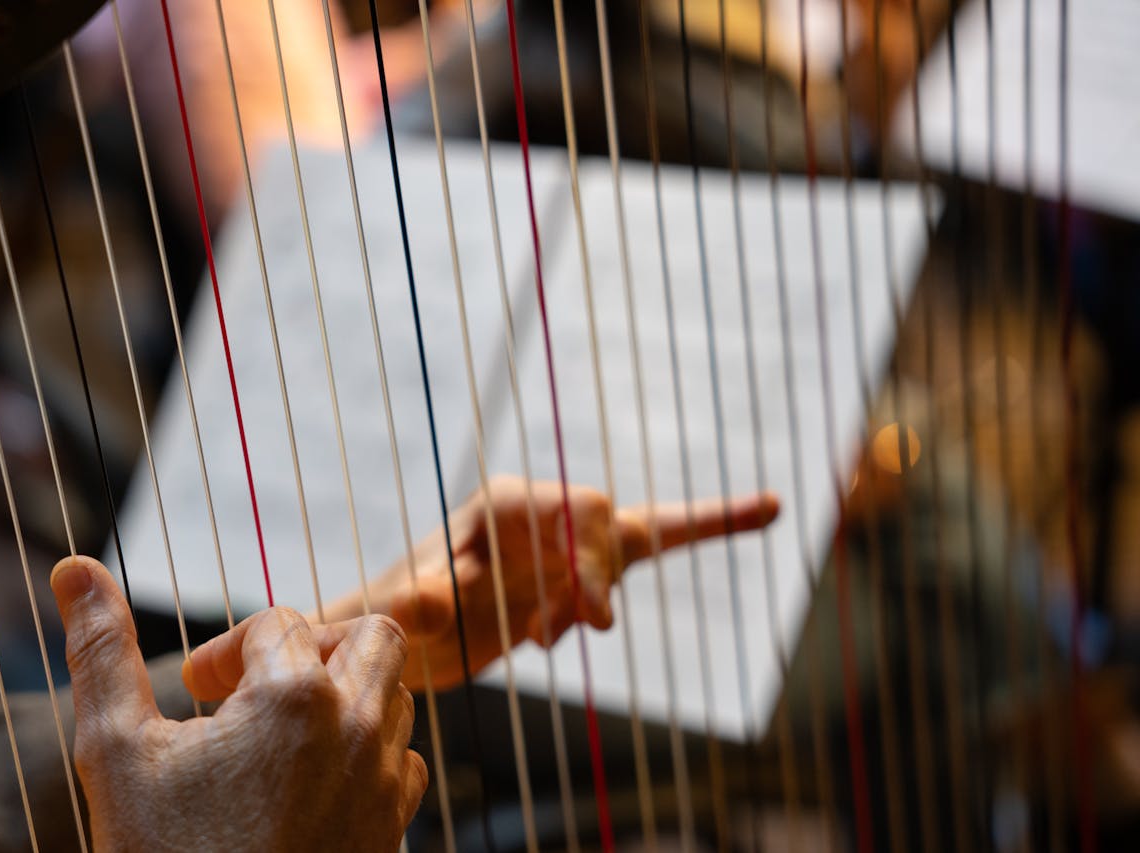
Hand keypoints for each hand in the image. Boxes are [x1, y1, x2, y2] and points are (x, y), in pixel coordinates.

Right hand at [52, 555, 425, 851]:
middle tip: (260, 687)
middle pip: (370, 637)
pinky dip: (367, 753)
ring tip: (277, 736)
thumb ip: (99, 651)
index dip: (229, 649)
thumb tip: (73, 568)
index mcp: (296, 696)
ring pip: (394, 696)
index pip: (279, 622)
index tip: (194, 689)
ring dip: (343, 697)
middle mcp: (358, 729)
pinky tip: (310, 783)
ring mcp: (384, 782)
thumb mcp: (115, 752)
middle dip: (315, 647)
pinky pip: (404, 762)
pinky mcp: (394, 829)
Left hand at [350, 477, 778, 691]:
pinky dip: (712, 526)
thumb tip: (433, 595)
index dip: (589, 562)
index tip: (592, 619)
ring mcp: (567, 541)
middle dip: (601, 576)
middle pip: (604, 522)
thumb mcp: (398, 614)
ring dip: (594, 603)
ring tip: (535, 635)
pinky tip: (767, 509)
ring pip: (623, 555)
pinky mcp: (585, 572)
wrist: (407, 638)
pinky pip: (660, 542)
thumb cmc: (395, 614)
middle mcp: (542, 512)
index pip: (570, 511)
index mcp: (503, 505)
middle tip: (576, 629)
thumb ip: (414, 602)